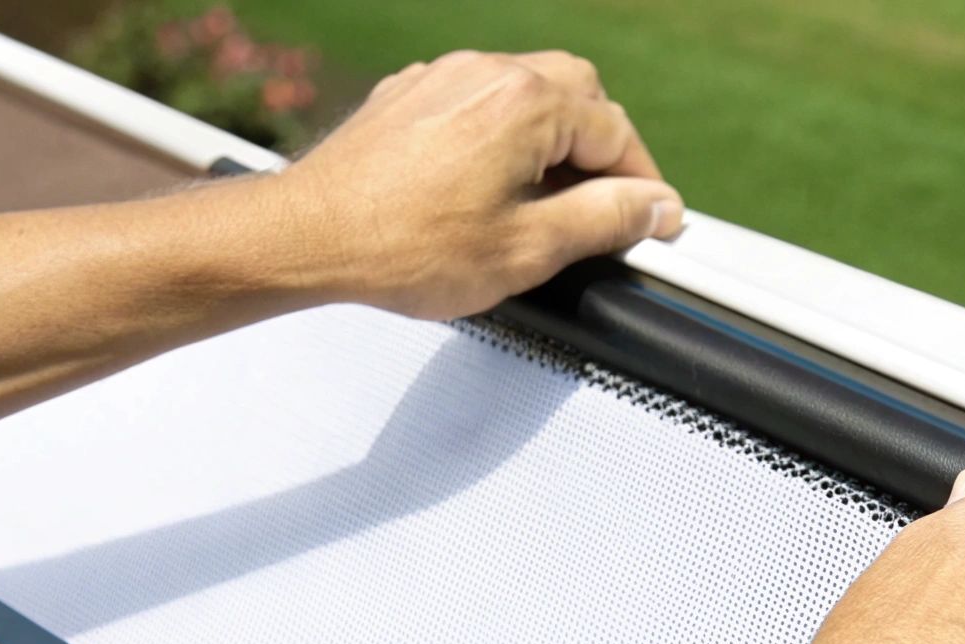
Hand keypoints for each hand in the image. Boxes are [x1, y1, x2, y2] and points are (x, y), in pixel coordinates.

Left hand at [260, 50, 683, 319]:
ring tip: (542, 203)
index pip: (616, 133)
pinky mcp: (411, 94)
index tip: (651, 222)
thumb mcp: (528, 250)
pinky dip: (502, 135)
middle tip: (602, 208)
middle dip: (600, 150)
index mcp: (526, 104)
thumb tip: (657, 206)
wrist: (307, 237)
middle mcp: (487, 73)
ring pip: (528, 91)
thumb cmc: (402, 247)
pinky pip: (479, 100)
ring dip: (551, 139)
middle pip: (578, 94)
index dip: (644, 184)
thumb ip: (605, 221)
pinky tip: (487, 188)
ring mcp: (444, 76)